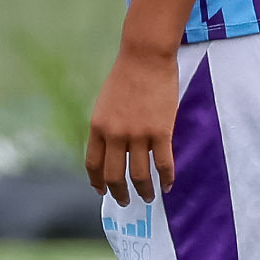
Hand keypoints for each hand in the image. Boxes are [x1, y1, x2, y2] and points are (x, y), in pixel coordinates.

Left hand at [85, 41, 181, 205]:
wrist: (145, 57)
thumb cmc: (126, 76)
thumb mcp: (106, 103)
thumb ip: (107, 127)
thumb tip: (113, 150)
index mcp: (98, 127)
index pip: (93, 164)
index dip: (97, 181)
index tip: (102, 191)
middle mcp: (114, 135)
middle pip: (114, 175)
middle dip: (119, 193)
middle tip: (125, 201)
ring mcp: (137, 134)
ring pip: (139, 175)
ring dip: (144, 191)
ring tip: (149, 198)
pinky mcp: (161, 132)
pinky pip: (163, 164)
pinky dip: (165, 178)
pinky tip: (167, 186)